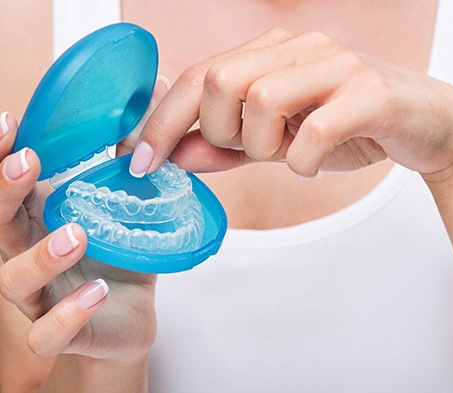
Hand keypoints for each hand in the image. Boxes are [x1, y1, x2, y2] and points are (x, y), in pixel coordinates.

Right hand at [0, 113, 155, 359]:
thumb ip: (127, 163)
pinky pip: (49, 333)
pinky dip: (69, 313)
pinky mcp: (65, 333)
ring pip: (14, 281)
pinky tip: (98, 291)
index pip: (10, 188)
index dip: (1, 156)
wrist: (130, 312)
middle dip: (4, 192)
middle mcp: (31, 256)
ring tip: (76, 233)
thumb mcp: (128, 205)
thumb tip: (142, 104)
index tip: (10, 121)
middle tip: (27, 162)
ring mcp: (43, 298)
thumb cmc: (120, 254)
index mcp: (41, 222)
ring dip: (41, 255)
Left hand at [129, 28, 452, 181]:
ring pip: (261, 100)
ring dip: (264, 146)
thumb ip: (224, 147)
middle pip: (220, 80)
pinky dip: (303, 158)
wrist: (419, 124)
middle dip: (221, 131)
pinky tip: (314, 161)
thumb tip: (175, 156)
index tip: (140, 162)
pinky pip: (313, 129)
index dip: (161, 121)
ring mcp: (334, 65)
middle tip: (249, 149)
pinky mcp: (367, 92)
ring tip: (289, 153)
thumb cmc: (341, 128)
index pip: (198, 76)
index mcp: (270, 54)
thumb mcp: (272, 141)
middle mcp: (297, 48)